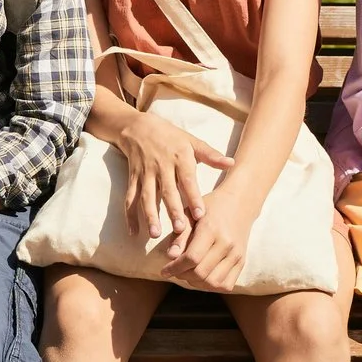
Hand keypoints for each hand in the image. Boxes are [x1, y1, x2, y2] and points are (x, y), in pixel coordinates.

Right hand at [112, 112, 231, 242]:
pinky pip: (130, 198)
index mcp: (179, 157)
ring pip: (146, 197)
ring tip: (155, 234)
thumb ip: (210, 155)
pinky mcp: (132, 179)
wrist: (138, 127)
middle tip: (180, 229)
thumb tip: (231, 163)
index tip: (200, 214)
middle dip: (173, 210)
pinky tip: (133, 232)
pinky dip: (130, 216)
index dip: (193, 196)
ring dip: (150, 215)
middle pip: (167, 191)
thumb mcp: (191, 141)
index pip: (187, 179)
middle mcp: (161, 166)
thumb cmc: (170, 137)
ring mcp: (145, 174)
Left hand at [163, 183, 255, 291]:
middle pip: (201, 273)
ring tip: (187, 274)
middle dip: (182, 276)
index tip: (164, 271)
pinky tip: (202, 277)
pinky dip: (211, 286)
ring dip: (196, 283)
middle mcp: (227, 243)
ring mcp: (237, 254)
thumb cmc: (209, 208)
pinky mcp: (242, 262)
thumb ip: (179, 236)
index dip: (174, 268)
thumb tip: (170, 256)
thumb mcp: (189, 214)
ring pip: (213, 283)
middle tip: (175, 271)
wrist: (239, 203)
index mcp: (211, 229)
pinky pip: (226, 285)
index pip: (192, 258)